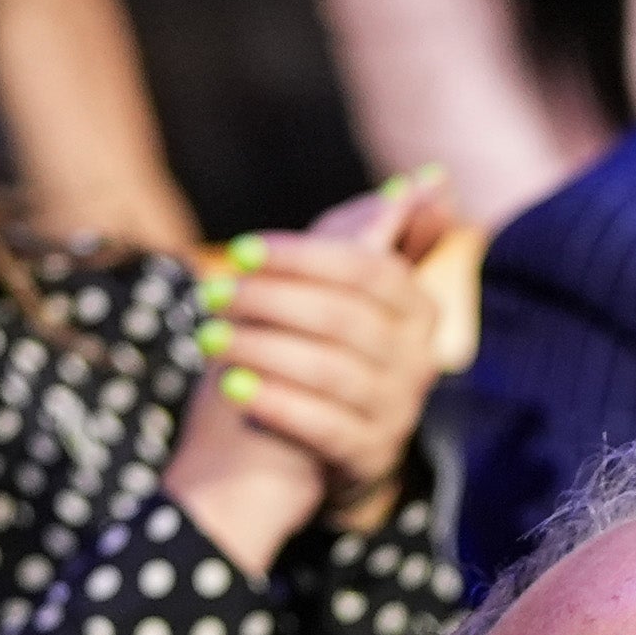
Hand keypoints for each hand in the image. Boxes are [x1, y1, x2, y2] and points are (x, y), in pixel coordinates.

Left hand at [163, 176, 450, 570]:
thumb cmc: (320, 346)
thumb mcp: (340, 287)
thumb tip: (426, 179)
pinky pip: (323, 427)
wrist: (312, 443)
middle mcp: (419, 359)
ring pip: (330, 371)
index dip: (300, 257)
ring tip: (209, 337)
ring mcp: (399, 410)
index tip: (240, 249)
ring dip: (261, 349)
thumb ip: (373, 234)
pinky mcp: (371, 456)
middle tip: (211, 295)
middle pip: (343, 318)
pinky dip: (275, 403)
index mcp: (416, 308)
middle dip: (269, 301)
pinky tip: (233, 388)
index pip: (365, 269)